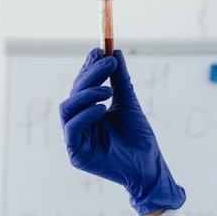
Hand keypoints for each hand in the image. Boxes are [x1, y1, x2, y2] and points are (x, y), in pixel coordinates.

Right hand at [59, 49, 185, 215]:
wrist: (148, 165)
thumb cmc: (139, 138)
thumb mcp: (130, 103)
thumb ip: (121, 81)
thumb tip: (115, 53)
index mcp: (89, 111)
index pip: (82, 85)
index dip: (88, 67)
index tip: (100, 50)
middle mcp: (79, 123)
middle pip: (74, 92)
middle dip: (90, 75)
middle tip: (108, 63)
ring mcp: (75, 138)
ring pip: (67, 108)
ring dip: (86, 94)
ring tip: (108, 91)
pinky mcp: (76, 153)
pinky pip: (72, 129)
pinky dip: (85, 115)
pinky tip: (102, 108)